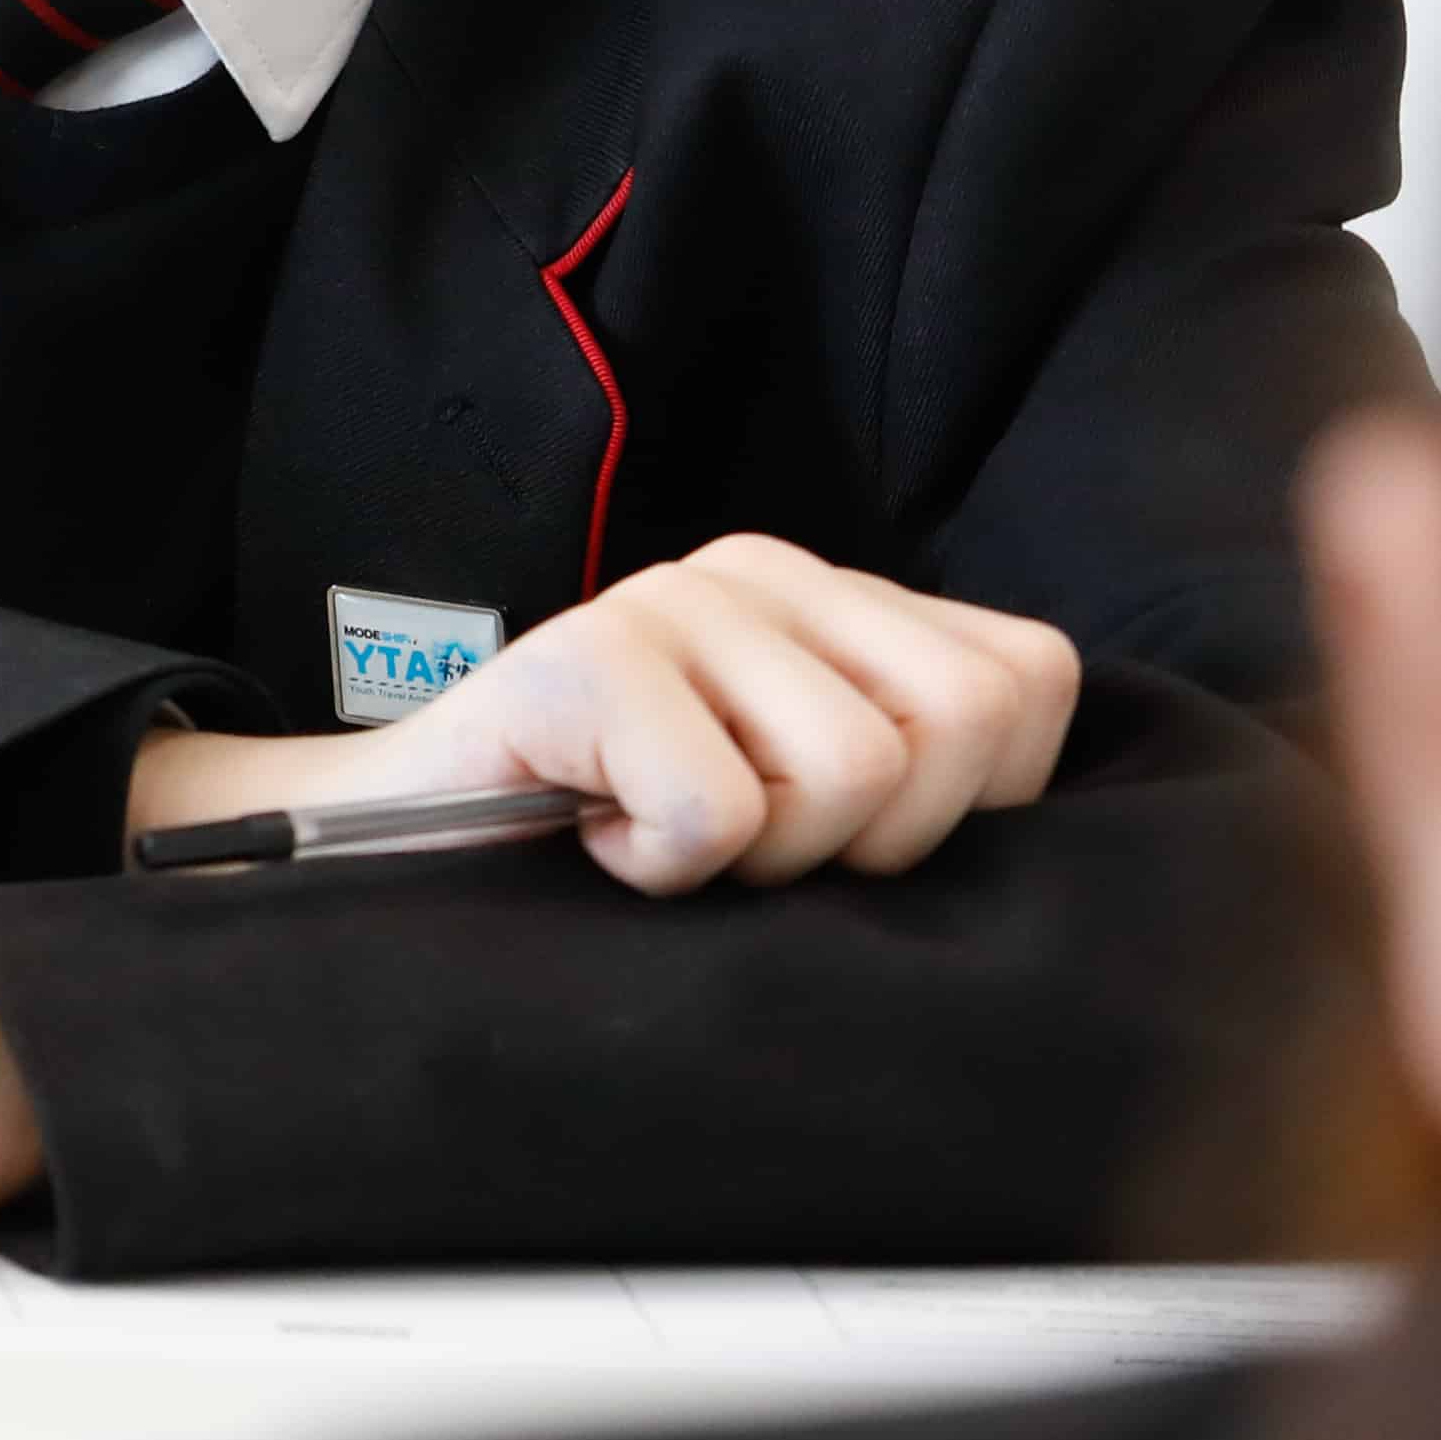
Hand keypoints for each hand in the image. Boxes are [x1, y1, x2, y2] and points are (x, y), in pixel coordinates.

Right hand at [124, 536, 1081, 894]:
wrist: (388, 847)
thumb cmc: (608, 844)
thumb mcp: (795, 801)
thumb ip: (911, 770)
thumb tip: (1052, 826)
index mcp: (831, 594)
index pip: (1030, 684)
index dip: (970, 805)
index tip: (842, 839)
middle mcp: (761, 570)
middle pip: (964, 726)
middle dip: (876, 839)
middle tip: (756, 847)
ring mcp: (667, 601)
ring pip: (854, 778)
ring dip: (762, 860)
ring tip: (668, 837)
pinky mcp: (583, 661)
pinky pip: (719, 817)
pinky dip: (661, 868)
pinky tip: (597, 835)